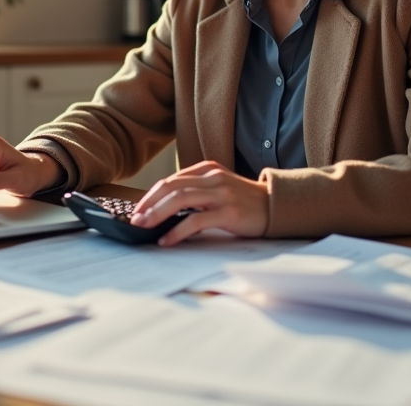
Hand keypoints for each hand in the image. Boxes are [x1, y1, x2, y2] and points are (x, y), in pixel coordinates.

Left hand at [129, 160, 267, 246]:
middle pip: (171, 186)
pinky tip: (167, 240)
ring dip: (157, 214)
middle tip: (135, 218)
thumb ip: (197, 192)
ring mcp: (221, 194)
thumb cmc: (244, 202)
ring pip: (180, 199)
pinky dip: (177, 231)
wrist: (276, 206)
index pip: (172, 179)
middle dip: (149, 203)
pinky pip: (196, 220)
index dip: (151, 194)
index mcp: (208, 170)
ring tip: (144, 226)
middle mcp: (213, 178)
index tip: (138, 208)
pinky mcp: (228, 212)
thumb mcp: (219, 189)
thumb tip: (166, 209)